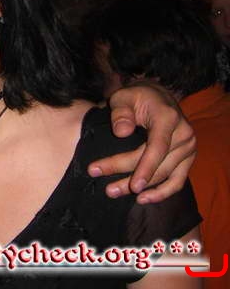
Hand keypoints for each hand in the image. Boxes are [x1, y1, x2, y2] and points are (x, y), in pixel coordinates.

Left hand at [87, 80, 195, 203]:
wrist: (157, 97)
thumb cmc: (136, 97)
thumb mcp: (123, 97)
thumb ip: (121, 112)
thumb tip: (121, 132)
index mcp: (168, 118)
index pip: (157, 148)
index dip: (144, 168)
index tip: (131, 185)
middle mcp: (184, 134)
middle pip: (158, 164)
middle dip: (131, 179)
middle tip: (108, 189)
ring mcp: (188, 148)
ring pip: (165, 175)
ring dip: (143, 189)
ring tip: (116, 193)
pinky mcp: (187, 158)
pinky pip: (177, 180)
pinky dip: (162, 192)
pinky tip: (144, 199)